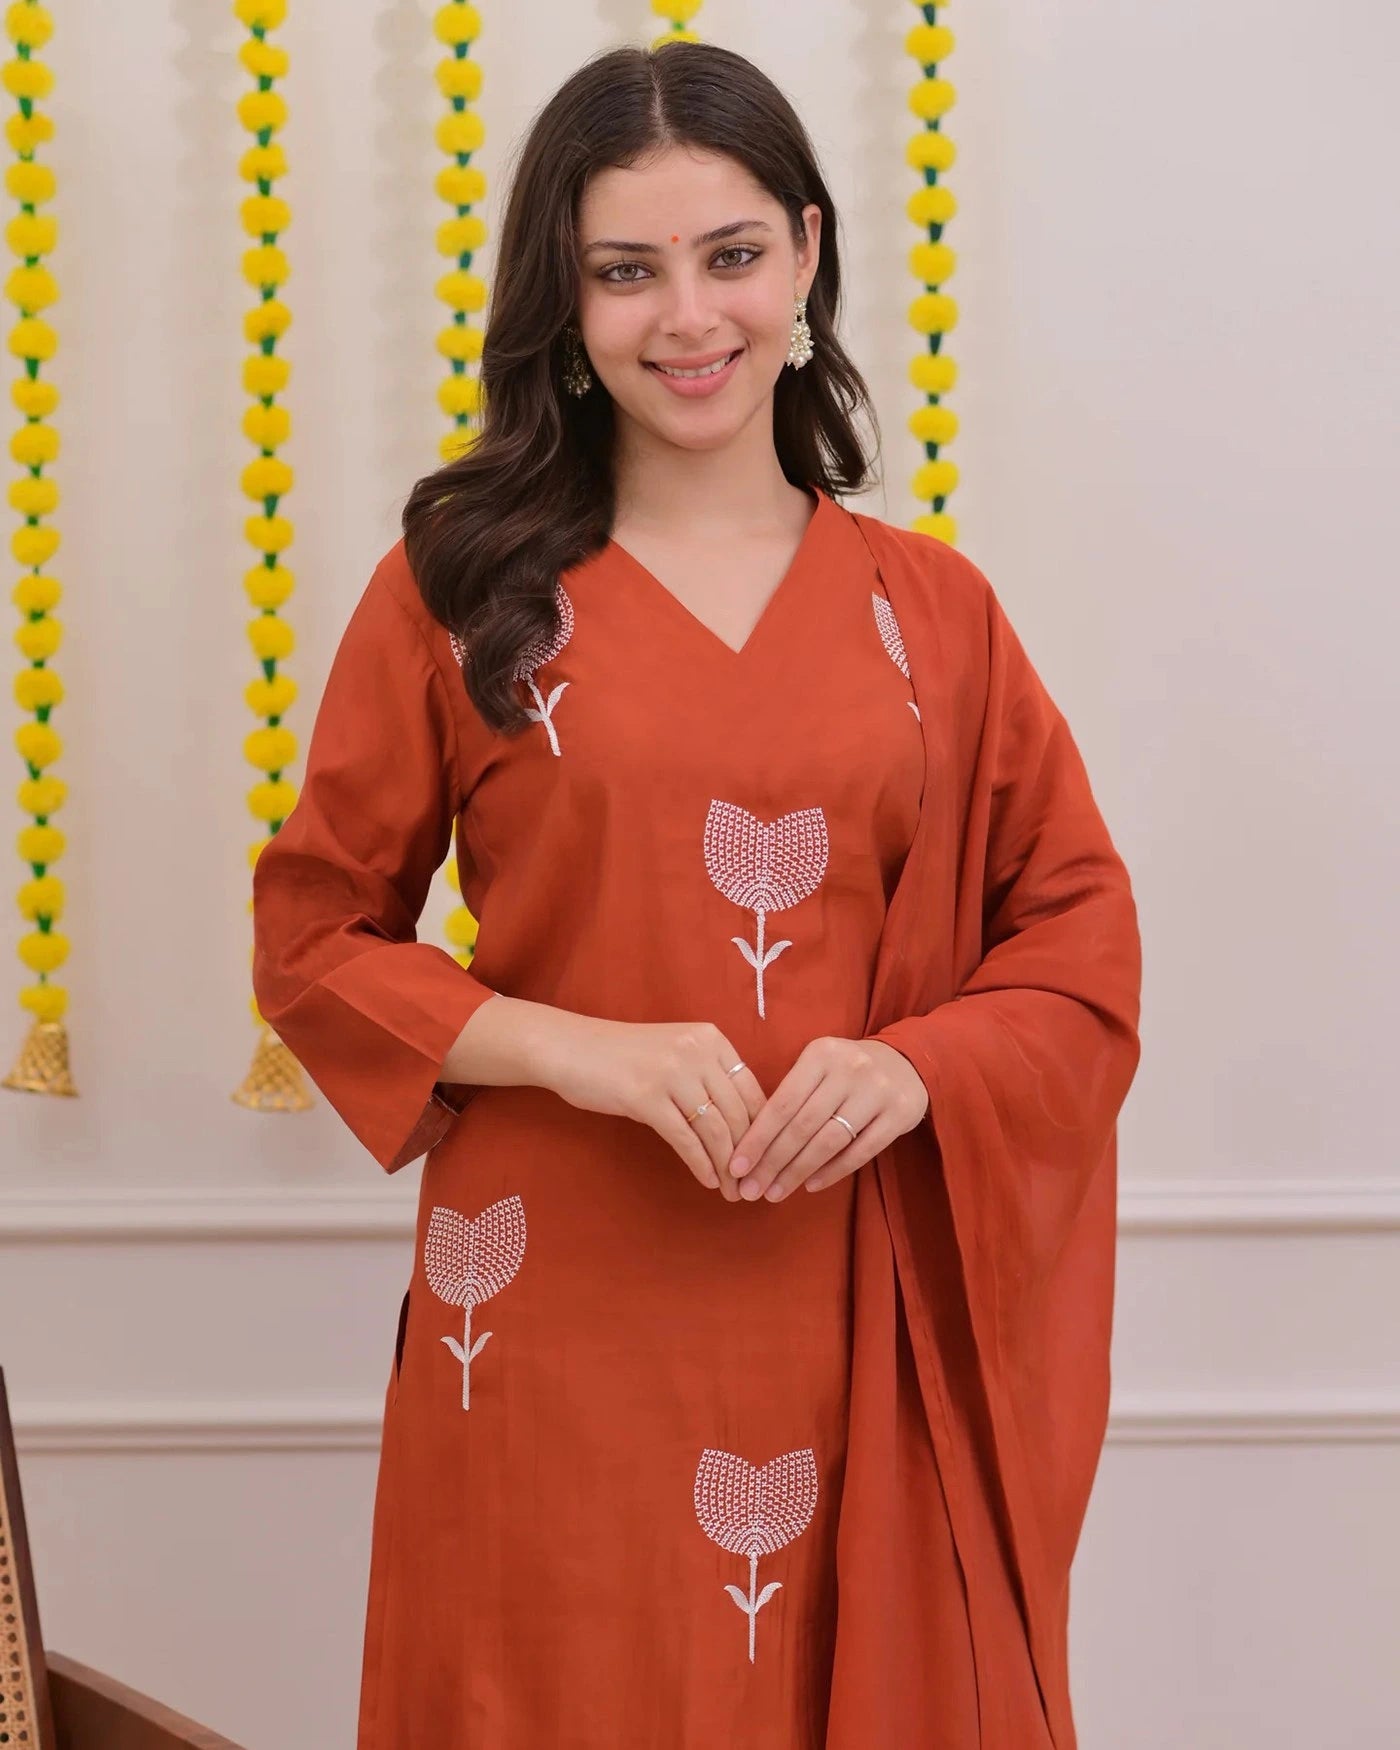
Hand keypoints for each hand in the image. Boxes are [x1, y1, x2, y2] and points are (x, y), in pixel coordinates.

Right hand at [538, 1013, 765, 1200]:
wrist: (571, 1049)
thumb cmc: (625, 1057)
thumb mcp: (676, 1054)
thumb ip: (708, 1079)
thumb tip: (745, 1127)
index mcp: (711, 1039)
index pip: (751, 1090)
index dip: (764, 1130)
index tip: (767, 1160)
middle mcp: (697, 1051)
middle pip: (738, 1113)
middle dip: (749, 1155)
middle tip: (753, 1185)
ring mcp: (671, 1073)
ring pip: (715, 1129)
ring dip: (727, 1166)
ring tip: (733, 1191)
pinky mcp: (646, 1097)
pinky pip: (685, 1139)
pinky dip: (701, 1164)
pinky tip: (707, 1181)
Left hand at [728, 1038, 928, 1202]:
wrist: (907, 1061)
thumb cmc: (846, 1071)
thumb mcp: (818, 1067)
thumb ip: (791, 1096)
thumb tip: (751, 1146)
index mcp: (821, 1054)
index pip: (782, 1103)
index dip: (758, 1138)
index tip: (736, 1167)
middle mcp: (849, 1070)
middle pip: (803, 1125)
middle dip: (773, 1162)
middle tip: (751, 1189)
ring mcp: (877, 1092)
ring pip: (829, 1141)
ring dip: (798, 1171)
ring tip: (775, 1193)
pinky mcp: (899, 1114)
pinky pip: (861, 1151)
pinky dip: (833, 1171)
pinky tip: (811, 1185)